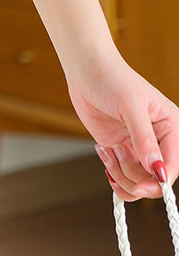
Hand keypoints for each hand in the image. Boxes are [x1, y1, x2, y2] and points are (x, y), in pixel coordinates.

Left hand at [66, 51, 178, 200]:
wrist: (85, 70)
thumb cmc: (112, 78)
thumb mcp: (130, 105)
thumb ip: (144, 139)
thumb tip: (157, 170)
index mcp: (171, 127)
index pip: (172, 166)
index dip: (158, 180)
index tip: (140, 185)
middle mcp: (157, 141)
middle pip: (154, 179)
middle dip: (134, 176)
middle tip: (117, 153)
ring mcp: (137, 147)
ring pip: (137, 181)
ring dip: (120, 173)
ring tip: (109, 150)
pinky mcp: (120, 150)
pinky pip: (122, 176)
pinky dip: (112, 174)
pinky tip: (103, 154)